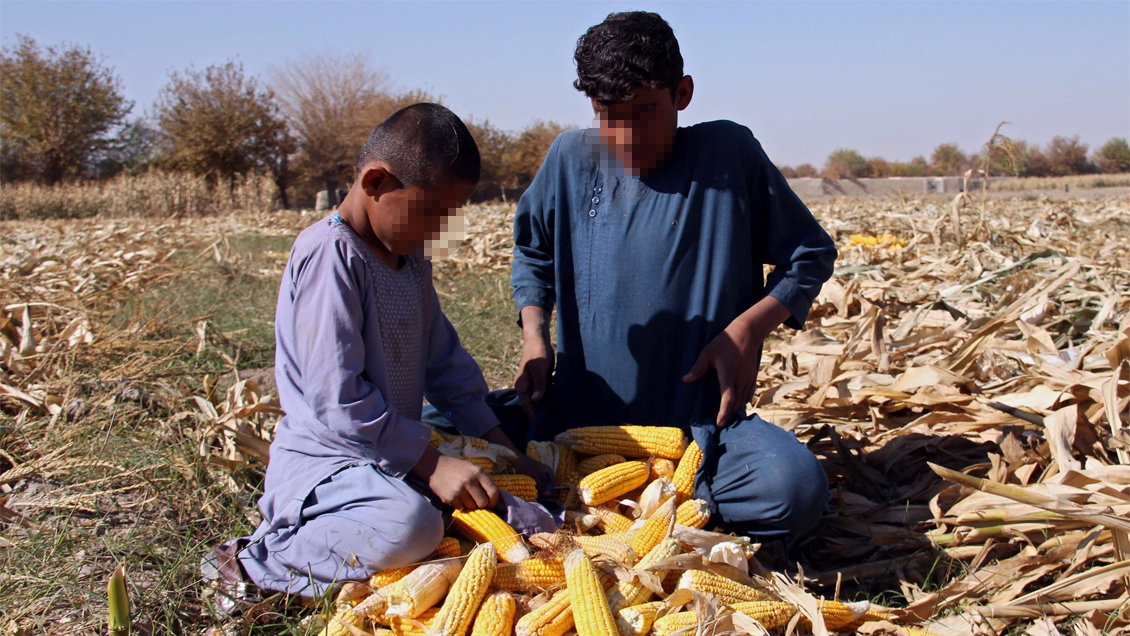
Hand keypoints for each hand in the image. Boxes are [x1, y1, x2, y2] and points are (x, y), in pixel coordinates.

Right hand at [412, 447, 499, 510]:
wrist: (435, 466)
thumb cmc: (457, 469)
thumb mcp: (473, 469)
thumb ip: (483, 482)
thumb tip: (492, 499)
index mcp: (478, 473)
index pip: (493, 491)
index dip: (494, 501)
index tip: (491, 504)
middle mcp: (469, 481)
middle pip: (483, 502)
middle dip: (481, 504)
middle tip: (476, 501)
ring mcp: (459, 490)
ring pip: (471, 507)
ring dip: (469, 505)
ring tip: (464, 497)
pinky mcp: (450, 498)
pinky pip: (460, 508)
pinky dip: (459, 505)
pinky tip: (456, 497)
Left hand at [511, 453, 557, 497]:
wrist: (515, 459)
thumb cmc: (525, 465)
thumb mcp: (533, 476)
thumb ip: (541, 486)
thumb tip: (549, 495)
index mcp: (548, 471)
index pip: (556, 483)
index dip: (556, 492)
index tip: (554, 500)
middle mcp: (546, 474)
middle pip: (550, 485)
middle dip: (549, 493)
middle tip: (546, 501)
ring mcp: (540, 476)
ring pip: (544, 486)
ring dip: (542, 493)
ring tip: (541, 499)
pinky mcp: (534, 478)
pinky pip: (538, 486)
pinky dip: (537, 490)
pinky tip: (535, 495)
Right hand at [514, 306, 553, 421]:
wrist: (539, 340)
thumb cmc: (538, 353)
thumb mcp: (540, 369)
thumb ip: (539, 385)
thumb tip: (536, 401)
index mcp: (521, 385)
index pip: (527, 405)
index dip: (532, 417)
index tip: (539, 428)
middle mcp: (525, 387)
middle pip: (531, 405)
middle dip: (538, 415)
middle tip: (548, 429)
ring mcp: (532, 385)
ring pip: (537, 400)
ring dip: (543, 409)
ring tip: (552, 422)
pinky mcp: (539, 382)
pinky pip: (542, 394)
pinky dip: (547, 400)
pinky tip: (554, 408)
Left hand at [683, 320, 760, 427]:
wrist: (747, 333)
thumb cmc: (724, 342)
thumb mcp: (707, 353)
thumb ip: (697, 368)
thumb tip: (685, 380)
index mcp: (729, 375)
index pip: (728, 400)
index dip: (724, 414)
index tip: (719, 423)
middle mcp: (741, 379)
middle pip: (736, 404)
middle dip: (728, 416)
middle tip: (720, 425)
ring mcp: (748, 379)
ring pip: (743, 400)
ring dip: (735, 410)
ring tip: (726, 418)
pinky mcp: (753, 377)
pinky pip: (748, 394)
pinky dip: (742, 402)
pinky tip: (735, 406)